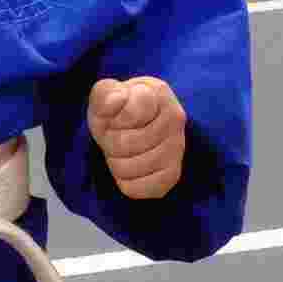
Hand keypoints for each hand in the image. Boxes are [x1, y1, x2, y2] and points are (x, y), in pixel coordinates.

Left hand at [87, 76, 186, 200]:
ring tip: (122, 152)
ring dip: (116, 162)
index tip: (115, 115)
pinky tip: (130, 168)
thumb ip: (105, 93)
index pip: (131, 113)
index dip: (112, 118)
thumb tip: (116, 100)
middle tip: (115, 135)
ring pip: (127, 168)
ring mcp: (177, 149)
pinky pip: (136, 188)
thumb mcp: (105, 95)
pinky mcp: (172, 175)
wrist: (134, 127)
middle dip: (109, 142)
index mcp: (159, 93)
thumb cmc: (118, 110)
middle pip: (123, 145)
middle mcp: (175, 120)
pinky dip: (125, 182)